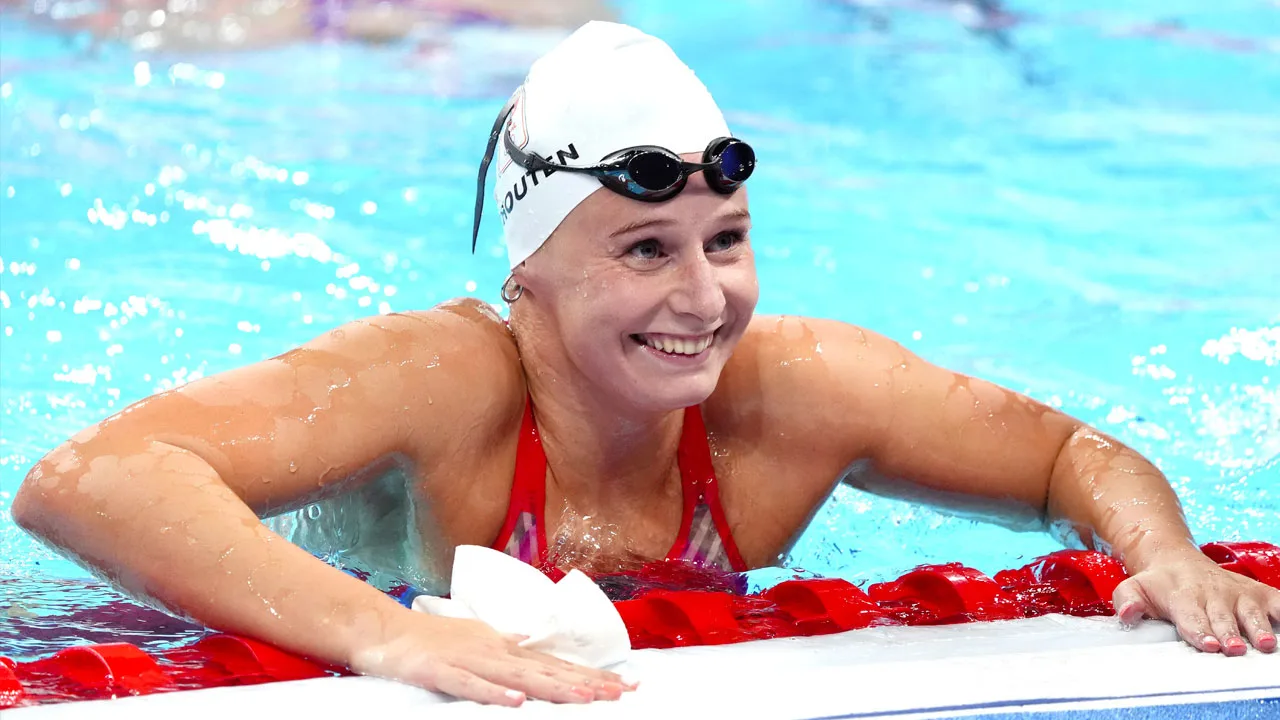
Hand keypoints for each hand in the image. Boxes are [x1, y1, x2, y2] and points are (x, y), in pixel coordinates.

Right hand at [348, 612, 634, 705]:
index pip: (554, 663)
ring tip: (586, 699)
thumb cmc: (429, 635)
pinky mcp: (442, 672)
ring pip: (519, 677)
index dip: (588, 674)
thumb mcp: (474, 635)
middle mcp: (494, 650)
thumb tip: (527, 639)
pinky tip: (517, 701)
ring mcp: (469, 660)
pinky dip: (494, 693)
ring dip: (554, 688)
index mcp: (503, 646)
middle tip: (621, 692)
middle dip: (585, 682)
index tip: (621, 684)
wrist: (383, 628)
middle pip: (547, 670)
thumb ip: (503, 642)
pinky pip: (471, 685)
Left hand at [1112, 552, 1279, 654]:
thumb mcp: (1133, 588)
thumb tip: (1128, 614)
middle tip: (1235, 649)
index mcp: (1182, 596)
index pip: (1191, 616)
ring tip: (1265, 643)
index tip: (1208, 644)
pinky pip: (1276, 601)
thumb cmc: (1157, 584)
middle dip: (1229, 634)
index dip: (1199, 631)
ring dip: (1257, 627)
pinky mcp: (1257, 592)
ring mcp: (1237, 592)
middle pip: (1222, 618)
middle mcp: (1212, 593)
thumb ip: (1127, 602)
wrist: (1175, 558)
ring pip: (1249, 611)